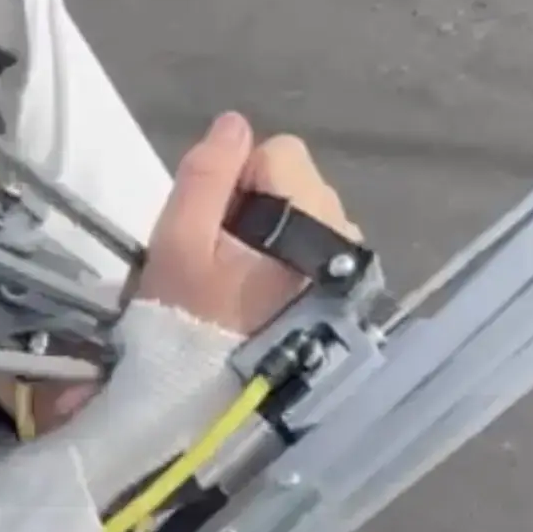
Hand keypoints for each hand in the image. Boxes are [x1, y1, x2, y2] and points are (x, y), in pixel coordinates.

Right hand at [135, 113, 357, 335]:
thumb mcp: (179, 243)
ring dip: (278, 234)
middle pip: (298, 182)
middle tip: (223, 258)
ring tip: (244, 283)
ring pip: (310, 216)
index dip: (236, 178)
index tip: (214, 225)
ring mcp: (353, 265)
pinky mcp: (352, 294)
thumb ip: (207, 174)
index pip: (278, 151)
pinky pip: (321, 250)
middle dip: (259, 205)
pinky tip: (268, 299)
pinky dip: (295, 261)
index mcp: (306, 212)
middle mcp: (343, 231)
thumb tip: (234, 123)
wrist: (219, 407)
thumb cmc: (192, 320)